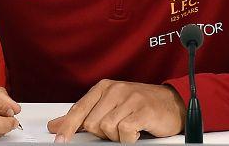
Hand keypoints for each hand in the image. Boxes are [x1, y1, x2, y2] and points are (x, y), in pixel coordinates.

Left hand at [47, 79, 186, 142]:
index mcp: (103, 87)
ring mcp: (130, 99)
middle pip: (92, 123)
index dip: (67, 128)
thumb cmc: (139, 105)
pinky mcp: (143, 110)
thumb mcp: (108, 107)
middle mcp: (115, 90)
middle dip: (102, 133)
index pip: (79, 110)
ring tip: (129, 127)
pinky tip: (136, 130)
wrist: (171, 103)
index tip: (59, 141)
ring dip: (117, 136)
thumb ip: (82, 116)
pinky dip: (129, 138)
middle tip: (117, 127)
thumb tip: (56, 125)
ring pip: (107, 129)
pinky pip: (124, 132)